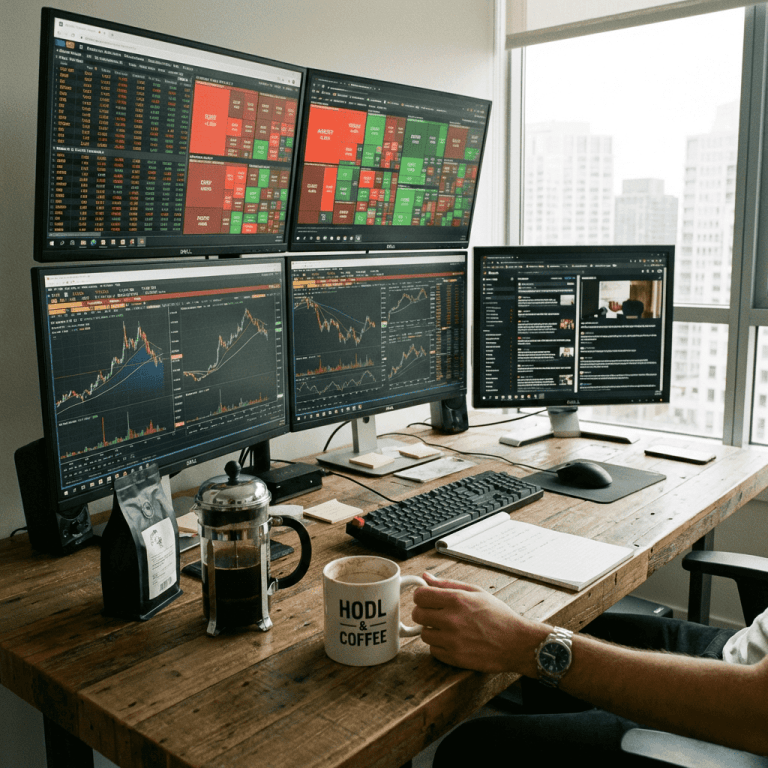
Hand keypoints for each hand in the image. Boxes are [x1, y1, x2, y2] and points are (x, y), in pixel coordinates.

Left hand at [412, 572, 545, 672]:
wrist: (516, 643)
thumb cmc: (498, 616)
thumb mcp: (476, 592)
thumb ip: (447, 584)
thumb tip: (426, 577)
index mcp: (456, 599)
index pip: (420, 596)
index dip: (422, 597)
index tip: (427, 600)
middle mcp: (451, 619)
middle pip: (417, 615)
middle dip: (425, 613)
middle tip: (437, 614)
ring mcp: (452, 640)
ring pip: (424, 634)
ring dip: (432, 631)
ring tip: (449, 628)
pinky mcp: (454, 658)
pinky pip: (433, 651)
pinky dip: (440, 646)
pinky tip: (453, 641)